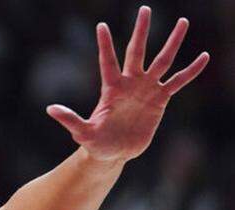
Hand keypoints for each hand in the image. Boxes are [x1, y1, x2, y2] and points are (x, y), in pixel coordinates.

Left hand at [47, 6, 208, 162]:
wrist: (114, 153)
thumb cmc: (96, 143)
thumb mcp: (82, 133)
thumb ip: (70, 119)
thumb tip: (50, 108)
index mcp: (111, 88)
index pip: (108, 61)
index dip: (105, 44)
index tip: (101, 26)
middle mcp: (130, 83)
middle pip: (137, 51)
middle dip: (141, 31)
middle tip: (145, 9)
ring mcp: (146, 89)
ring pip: (163, 60)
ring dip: (173, 42)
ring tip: (183, 22)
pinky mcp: (160, 99)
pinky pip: (178, 81)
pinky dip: (190, 71)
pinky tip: (203, 57)